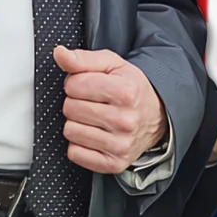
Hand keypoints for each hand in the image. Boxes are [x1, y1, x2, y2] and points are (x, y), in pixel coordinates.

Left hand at [55, 46, 166, 174]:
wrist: (157, 115)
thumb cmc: (131, 88)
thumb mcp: (112, 64)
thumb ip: (83, 58)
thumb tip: (60, 53)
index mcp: (126, 92)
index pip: (74, 85)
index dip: (76, 82)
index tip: (88, 84)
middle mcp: (125, 121)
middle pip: (70, 109)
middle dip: (75, 101)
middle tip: (92, 101)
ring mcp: (120, 145)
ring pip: (70, 131)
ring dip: (77, 122)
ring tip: (93, 117)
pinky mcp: (114, 163)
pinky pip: (75, 153)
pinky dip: (80, 143)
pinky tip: (94, 134)